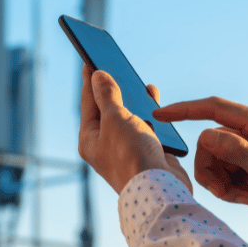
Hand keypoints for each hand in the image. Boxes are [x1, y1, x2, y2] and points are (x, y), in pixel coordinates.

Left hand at [78, 65, 191, 194]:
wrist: (160, 189)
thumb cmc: (131, 155)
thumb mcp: (115, 119)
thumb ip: (107, 96)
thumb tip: (97, 76)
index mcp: (89, 139)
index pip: (88, 102)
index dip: (90, 79)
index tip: (89, 58)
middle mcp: (105, 144)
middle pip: (108, 108)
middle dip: (113, 87)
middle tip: (113, 63)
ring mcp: (126, 148)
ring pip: (129, 116)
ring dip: (134, 99)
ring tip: (137, 81)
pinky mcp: (146, 152)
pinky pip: (146, 125)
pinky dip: (150, 112)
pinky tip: (153, 100)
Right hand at [153, 97, 247, 214]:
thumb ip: (237, 151)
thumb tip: (207, 137)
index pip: (214, 108)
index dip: (184, 110)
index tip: (160, 115)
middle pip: (209, 142)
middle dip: (211, 170)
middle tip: (226, 193)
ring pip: (213, 158)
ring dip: (221, 182)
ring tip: (243, 197)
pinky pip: (223, 169)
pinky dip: (229, 186)